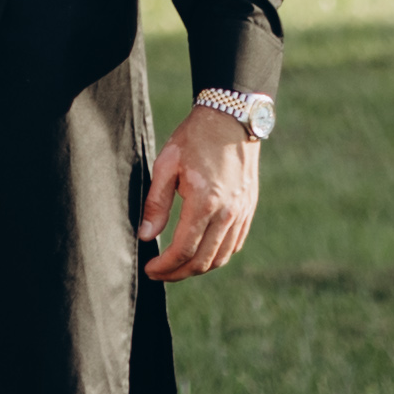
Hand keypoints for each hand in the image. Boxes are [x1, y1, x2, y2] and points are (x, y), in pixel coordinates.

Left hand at [138, 103, 259, 281]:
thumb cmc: (194, 138)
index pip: (183, 249)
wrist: (231, 119)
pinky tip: (200, 253)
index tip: (149, 269)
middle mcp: (228, 213)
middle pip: (203, 261)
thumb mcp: (166, 165)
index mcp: (205, 203)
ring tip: (176, 266)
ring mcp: (241, 213)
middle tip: (159, 273)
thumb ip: (156, 203)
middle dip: (178, 273)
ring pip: (220, 257)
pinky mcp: (248, 209)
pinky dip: (216, 256)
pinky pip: (234, 244)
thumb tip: (145, 235)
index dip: (165, 266)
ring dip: (197, 268)